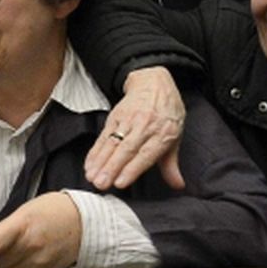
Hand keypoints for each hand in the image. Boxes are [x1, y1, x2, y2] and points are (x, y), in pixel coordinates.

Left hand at [0, 192, 82, 267]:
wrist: (86, 222)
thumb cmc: (54, 210)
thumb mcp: (26, 210)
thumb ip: (7, 227)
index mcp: (22, 226)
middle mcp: (30, 245)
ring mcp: (40, 260)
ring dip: (2, 265)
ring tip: (3, 255)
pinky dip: (20, 267)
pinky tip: (24, 256)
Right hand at [84, 67, 185, 190]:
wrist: (154, 83)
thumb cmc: (166, 113)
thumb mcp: (175, 136)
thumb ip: (172, 164)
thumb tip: (177, 184)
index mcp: (163, 133)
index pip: (145, 154)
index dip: (132, 169)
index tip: (120, 182)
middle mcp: (144, 126)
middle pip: (125, 149)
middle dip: (111, 168)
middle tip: (101, 183)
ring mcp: (128, 121)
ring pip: (112, 143)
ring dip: (100, 161)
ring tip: (91, 176)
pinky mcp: (115, 117)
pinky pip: (103, 136)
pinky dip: (95, 151)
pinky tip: (89, 163)